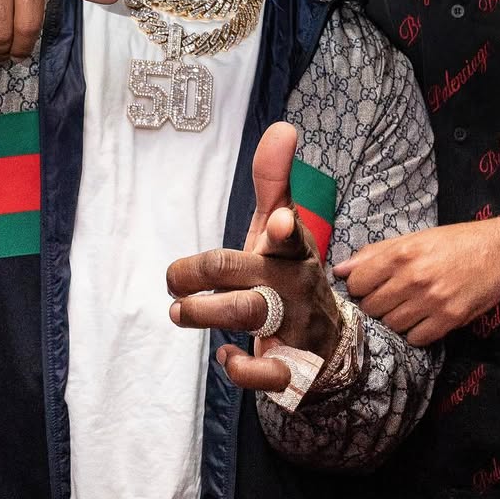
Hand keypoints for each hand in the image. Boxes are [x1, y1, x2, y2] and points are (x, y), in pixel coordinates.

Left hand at [167, 123, 341, 392]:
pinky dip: (240, 367)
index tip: (276, 223)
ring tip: (179, 310)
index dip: (283, 229)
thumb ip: (274, 181)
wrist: (326, 343)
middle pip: (245, 271)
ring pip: (250, 314)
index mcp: (293, 249)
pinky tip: (225, 355)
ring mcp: (295, 325)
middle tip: (174, 281)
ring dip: (205, 312)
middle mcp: (295, 284)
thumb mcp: (281, 229)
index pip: (290, 234)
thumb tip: (283, 126)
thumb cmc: (287, 275)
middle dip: (201, 273)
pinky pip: (267, 372)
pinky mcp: (291, 366)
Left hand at [333, 219, 499, 345]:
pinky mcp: (449, 319)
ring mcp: (431, 301)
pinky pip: (416, 339)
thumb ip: (375, 253)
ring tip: (409, 307)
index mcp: (401, 254)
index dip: (359, 287)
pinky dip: (415, 332)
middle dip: (376, 305)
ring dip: (395, 320)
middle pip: (371, 307)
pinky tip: (423, 319)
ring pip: (391, 325)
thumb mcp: (415, 238)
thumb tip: (340, 269)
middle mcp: (413, 278)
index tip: (369, 286)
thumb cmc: (455, 241)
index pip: (356, 283)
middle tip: (391, 298)